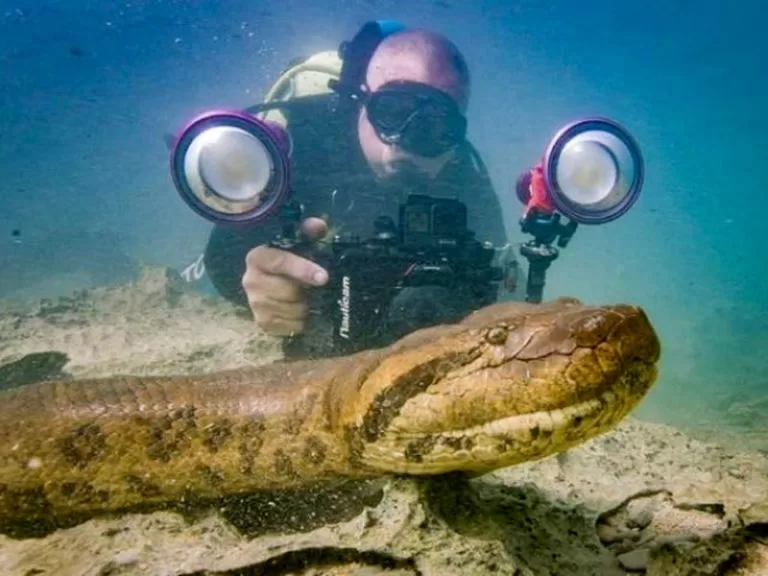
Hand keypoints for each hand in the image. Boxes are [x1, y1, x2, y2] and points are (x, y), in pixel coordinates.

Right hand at [242, 217, 328, 335]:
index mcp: (258, 257)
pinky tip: (298, 311)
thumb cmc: (288, 262)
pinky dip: (301, 321)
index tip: (323, 277)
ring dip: (305, 305)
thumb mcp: (297, 243)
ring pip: (292, 310)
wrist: (269, 285)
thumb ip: (307, 232)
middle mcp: (250, 280)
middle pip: (289, 290)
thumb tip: (319, 226)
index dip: (303, 269)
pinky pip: (291, 326)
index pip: (280, 263)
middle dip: (305, 290)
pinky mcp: (262, 322)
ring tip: (303, 298)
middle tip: (310, 287)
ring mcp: (254, 304)